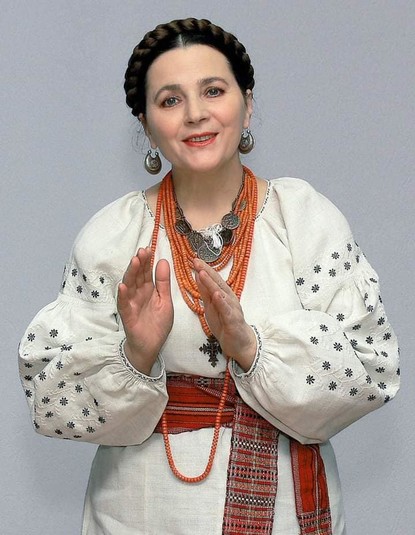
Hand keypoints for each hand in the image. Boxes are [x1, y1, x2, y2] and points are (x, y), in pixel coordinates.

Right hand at [117, 247, 172, 374]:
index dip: (147, 261)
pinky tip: (123, 286)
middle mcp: (137, 294)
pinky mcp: (127, 316)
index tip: (149, 248)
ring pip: (129, 286)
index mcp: (148, 290)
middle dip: (139, 263)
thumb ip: (164, 282)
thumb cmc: (157, 324)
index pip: (146, 272)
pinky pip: (123, 304)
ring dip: (131, 274)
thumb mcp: (165, 301)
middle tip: (142, 251)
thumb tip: (163, 261)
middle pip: (137, 276)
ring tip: (134, 261)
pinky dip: (122, 295)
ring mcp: (131, 304)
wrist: (150, 347)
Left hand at [193, 258, 256, 371]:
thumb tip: (198, 274)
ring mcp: (232, 308)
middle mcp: (229, 298)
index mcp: (223, 294)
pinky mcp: (233, 320)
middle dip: (207, 271)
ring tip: (203, 273)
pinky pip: (227, 310)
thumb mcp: (211, 306)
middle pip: (217, 283)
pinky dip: (222, 302)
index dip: (204, 269)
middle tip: (196, 261)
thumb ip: (205, 291)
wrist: (239, 343)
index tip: (194, 259)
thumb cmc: (225, 323)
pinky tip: (217, 295)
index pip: (213, 279)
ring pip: (221, 294)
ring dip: (212, 283)